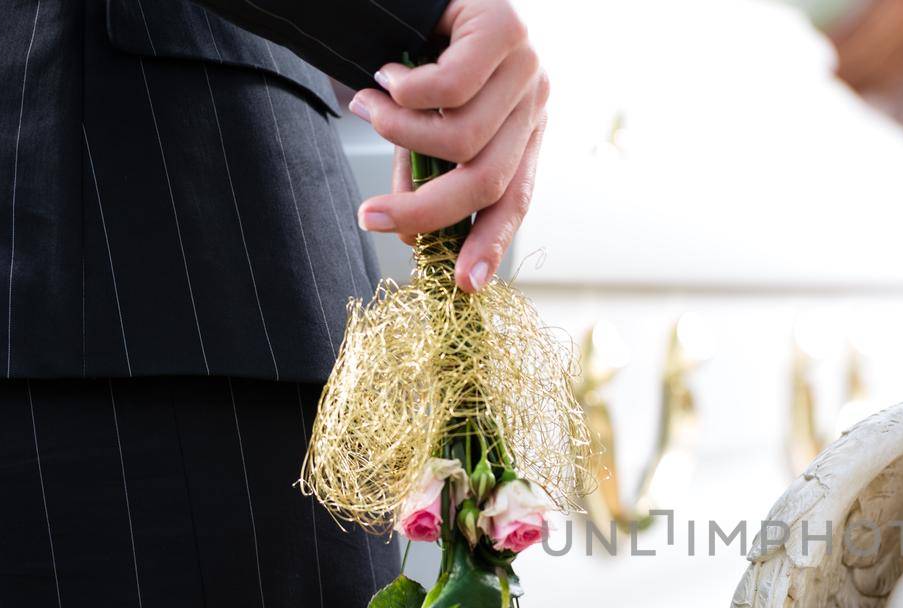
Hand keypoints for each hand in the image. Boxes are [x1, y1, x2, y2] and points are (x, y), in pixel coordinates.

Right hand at [350, 0, 548, 291]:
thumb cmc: (415, 49)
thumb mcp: (423, 120)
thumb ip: (422, 168)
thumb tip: (409, 231)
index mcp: (524, 132)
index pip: (516, 199)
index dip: (489, 242)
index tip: (463, 284)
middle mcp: (534, 103)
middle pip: (487, 181)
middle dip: (423, 209)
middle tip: (369, 216)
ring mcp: (526, 67)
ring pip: (462, 138)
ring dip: (398, 133)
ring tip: (367, 106)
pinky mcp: (506, 29)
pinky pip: (449, 88)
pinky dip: (404, 92)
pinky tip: (385, 73)